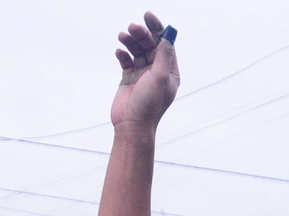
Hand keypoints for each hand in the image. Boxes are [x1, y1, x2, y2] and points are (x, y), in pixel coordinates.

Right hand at [111, 12, 179, 129]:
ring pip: (137, 51)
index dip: (157, 29)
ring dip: (131, 41)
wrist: (131, 126)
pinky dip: (123, 54)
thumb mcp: (160, 78)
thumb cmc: (149, 105)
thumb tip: (167, 37)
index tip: (148, 16)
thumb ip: (163, 56)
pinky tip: (119, 52)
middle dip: (141, 34)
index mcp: (169, 72)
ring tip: (122, 35)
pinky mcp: (128, 79)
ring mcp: (142, 75)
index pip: (165, 45)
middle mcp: (156, 72)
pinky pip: (126, 61)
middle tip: (132, 27)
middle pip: (150, 45)